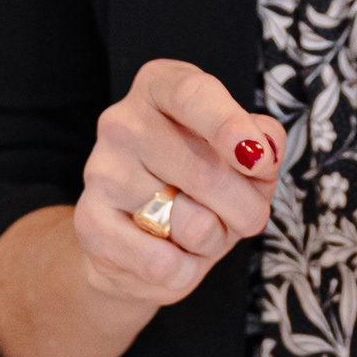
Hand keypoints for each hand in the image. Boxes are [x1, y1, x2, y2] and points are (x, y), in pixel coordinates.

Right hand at [68, 59, 286, 310]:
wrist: (129, 238)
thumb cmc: (196, 181)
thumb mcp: (237, 150)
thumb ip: (263, 139)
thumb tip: (266, 149)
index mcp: (159, 87)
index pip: (192, 94)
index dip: (230, 126)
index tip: (260, 160)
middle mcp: (122, 122)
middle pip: (206, 172)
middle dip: (247, 208)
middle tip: (249, 215)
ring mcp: (102, 172)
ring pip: (193, 224)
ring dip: (216, 240)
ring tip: (203, 231)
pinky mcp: (91, 223)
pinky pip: (166, 264)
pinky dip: (187, 269)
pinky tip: (173, 253)